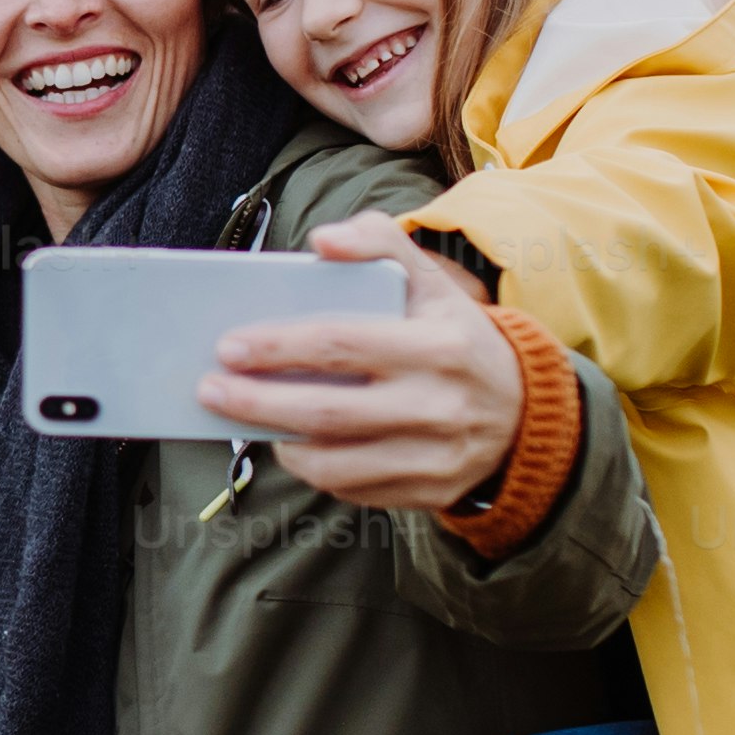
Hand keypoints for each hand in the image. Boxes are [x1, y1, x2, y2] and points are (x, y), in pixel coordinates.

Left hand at [197, 214, 527, 511]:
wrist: (524, 414)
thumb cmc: (457, 338)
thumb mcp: (434, 282)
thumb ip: (381, 243)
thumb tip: (323, 240)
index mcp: (440, 346)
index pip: (342, 344)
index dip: (278, 347)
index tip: (228, 346)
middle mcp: (439, 406)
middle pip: (327, 411)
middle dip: (257, 402)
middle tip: (210, 389)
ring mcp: (435, 457)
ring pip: (335, 463)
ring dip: (278, 440)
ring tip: (245, 417)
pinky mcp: (428, 494)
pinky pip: (352, 488)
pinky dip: (313, 468)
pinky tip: (291, 443)